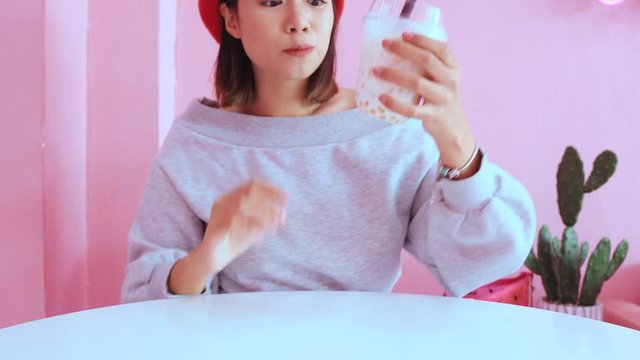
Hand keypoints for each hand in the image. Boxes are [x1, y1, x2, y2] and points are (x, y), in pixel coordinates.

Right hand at [203, 179, 287, 271]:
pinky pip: (235, 225)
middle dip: (269, 202)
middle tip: (283, 214)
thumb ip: (266, 220)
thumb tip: (283, 213)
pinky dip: (250, 229)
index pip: (252, 185)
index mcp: (230, 198)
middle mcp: (222, 203)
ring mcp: (217, 215)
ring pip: (242, 207)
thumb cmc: (232, 241)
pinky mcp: (215, 231)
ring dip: (262, 215)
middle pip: (248, 193)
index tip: (286, 198)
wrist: (211, 260)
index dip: (270, 189)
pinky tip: (260, 238)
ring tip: (275, 225)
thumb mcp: (252, 228)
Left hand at [373, 32, 476, 168]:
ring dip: (393, 75)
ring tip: (376, 70)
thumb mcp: (443, 78)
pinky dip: (395, 103)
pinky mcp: (433, 115)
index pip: (442, 49)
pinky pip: (411, 110)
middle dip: (404, 50)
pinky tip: (381, 97)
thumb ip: (430, 65)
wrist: (453, 127)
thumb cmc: (441, 97)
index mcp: (454, 68)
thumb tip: (397, 50)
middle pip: (427, 61)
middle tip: (385, 44)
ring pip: (417, 83)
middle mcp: (451, 81)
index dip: (423, 40)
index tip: (404, 34)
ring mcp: (443, 99)